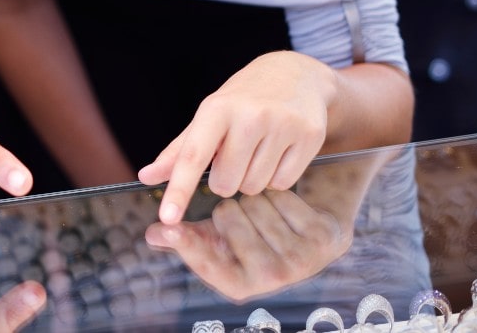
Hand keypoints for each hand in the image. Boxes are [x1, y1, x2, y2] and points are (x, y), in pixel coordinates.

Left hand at [138, 51, 334, 224]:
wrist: (295, 74)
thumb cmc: (243, 100)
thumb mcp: (209, 116)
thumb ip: (179, 151)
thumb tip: (147, 177)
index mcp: (217, 109)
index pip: (192, 157)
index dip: (178, 190)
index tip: (167, 218)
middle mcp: (249, 116)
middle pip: (226, 183)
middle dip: (226, 178)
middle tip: (234, 154)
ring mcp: (282, 125)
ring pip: (254, 186)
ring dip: (251, 178)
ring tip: (258, 149)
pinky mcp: (309, 136)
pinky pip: (283, 184)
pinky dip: (276, 177)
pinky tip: (279, 152)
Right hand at [143, 188, 351, 301]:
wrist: (313, 230)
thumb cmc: (256, 235)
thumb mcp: (220, 239)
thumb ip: (185, 236)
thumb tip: (153, 235)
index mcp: (240, 284)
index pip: (204, 262)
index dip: (184, 243)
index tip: (167, 226)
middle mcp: (270, 279)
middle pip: (227, 214)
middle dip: (230, 205)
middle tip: (242, 214)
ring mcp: (300, 262)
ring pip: (254, 201)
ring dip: (255, 196)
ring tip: (265, 211)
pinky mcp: (322, 239)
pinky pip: (282, 196)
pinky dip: (279, 192)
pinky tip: (286, 206)